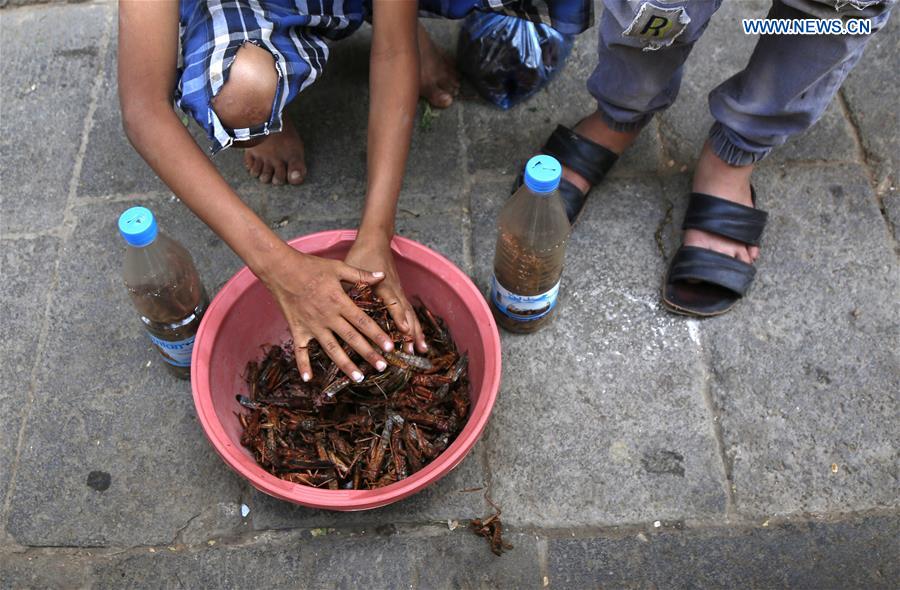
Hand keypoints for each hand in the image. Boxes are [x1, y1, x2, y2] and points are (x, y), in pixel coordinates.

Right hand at [259, 245, 394, 381]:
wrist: (280, 269)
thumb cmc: (310, 266)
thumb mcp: (338, 267)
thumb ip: (360, 275)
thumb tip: (381, 276)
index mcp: (339, 302)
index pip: (363, 321)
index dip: (377, 335)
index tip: (390, 347)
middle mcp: (327, 317)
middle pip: (351, 339)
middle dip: (368, 354)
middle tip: (382, 367)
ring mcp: (312, 326)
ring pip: (331, 349)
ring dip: (346, 365)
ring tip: (359, 378)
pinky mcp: (297, 330)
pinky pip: (300, 351)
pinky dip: (303, 365)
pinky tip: (309, 379)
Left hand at [345, 231, 426, 353]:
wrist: (375, 241)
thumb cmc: (361, 256)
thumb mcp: (350, 270)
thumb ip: (349, 289)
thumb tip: (339, 308)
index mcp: (382, 285)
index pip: (392, 302)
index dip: (398, 317)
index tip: (403, 331)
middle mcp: (394, 290)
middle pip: (406, 313)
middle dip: (411, 332)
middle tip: (414, 351)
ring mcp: (399, 291)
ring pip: (410, 313)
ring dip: (417, 331)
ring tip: (422, 349)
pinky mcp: (399, 292)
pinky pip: (409, 310)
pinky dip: (414, 324)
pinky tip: (417, 337)